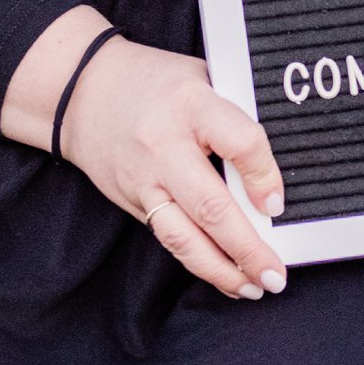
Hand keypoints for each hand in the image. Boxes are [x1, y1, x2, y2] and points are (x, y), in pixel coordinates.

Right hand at [58, 35, 288, 299]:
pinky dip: (198, 262)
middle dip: (246, 247)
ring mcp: (145, 178)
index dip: (265, 177)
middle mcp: (164, 146)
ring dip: (221, 269)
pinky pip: (168, 238)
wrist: (80, 92)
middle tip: (275, 274)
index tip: (278, 204)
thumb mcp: (202, 77)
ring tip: (252, 287)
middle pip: (210, 206)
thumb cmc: (155, 82)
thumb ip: (236, 114)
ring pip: (183, 236)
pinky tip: (224, 275)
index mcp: (192, 104)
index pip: (239, 142)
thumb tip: (282, 161)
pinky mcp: (132, 201)